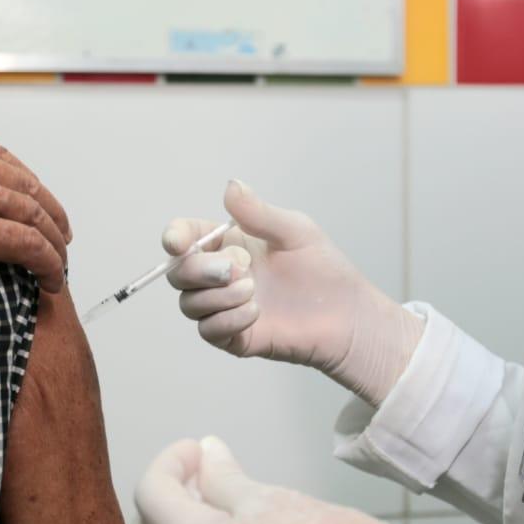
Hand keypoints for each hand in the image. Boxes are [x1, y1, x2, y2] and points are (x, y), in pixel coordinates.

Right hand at [0, 121, 72, 296]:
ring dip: (53, 242)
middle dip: (49, 212)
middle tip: (60, 233)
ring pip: (34, 214)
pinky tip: (51, 279)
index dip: (24, 183)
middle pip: (24, 184)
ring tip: (59, 263)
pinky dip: (48, 263)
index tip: (34, 200)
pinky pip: (29, 245)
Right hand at [163, 181, 425, 404]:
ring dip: (216, 296)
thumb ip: (259, 213)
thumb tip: (230, 186)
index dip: (175, 237)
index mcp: (228, 245)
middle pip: (179, 274)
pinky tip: (255, 312)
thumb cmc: (323, 269)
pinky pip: (209, 331)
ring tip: (253, 291)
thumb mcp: (294, 231)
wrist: (347, 314)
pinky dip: (227, 319)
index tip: (178, 242)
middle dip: (198, 270)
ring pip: (190, 304)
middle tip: (235, 269)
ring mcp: (225, 308)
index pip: (187, 237)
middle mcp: (220, 277)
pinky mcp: (235, 337)